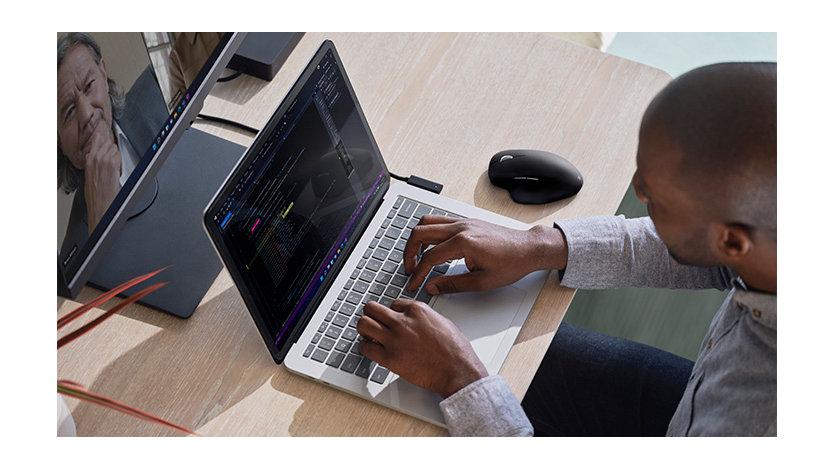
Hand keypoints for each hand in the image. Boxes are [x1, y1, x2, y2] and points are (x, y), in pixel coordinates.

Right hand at [82, 121, 121, 232]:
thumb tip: (100, 156)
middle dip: (112, 149)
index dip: (104, 138)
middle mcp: (95, 158)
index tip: (107, 135)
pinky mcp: (112, 164)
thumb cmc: (95, 194)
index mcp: (88, 160)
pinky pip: (119, 155)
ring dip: (117, 156)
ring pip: (114, 148)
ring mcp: (103, 160)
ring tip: (114, 168)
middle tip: (113, 159)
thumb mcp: (90, 175)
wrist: (100, 204)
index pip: (97, 139)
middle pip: (107, 142)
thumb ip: (94, 162)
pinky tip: (117, 171)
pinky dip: (120, 162)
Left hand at [357, 299, 487, 397]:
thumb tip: (416, 320)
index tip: (392, 319)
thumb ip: (425, 318)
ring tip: (369, 335)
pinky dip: (364, 348)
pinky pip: (365, 348)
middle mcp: (402, 321)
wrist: (457, 371)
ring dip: (364, 329)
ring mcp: (394, 339)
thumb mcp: (442, 322)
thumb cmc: (455, 350)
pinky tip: (370, 349)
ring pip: (363, 324)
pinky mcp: (389, 358)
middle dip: (371, 314)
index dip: (392, 312)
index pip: (393, 303)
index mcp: (417, 310)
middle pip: (372, 308)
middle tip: (373, 321)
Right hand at [403, 215, 567, 293]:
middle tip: (410, 268)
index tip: (414, 283)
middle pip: (420, 232)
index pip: (429, 257)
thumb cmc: (511, 263)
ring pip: (427, 222)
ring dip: (417, 239)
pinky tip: (432, 247)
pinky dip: (429, 232)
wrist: (528, 248)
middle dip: (409, 252)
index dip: (418, 273)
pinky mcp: (467, 221)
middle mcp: (460, 228)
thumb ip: (453, 285)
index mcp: (463, 243)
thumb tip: (432, 287)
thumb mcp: (482, 282)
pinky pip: (440, 221)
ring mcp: (463, 222)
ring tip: (417, 257)